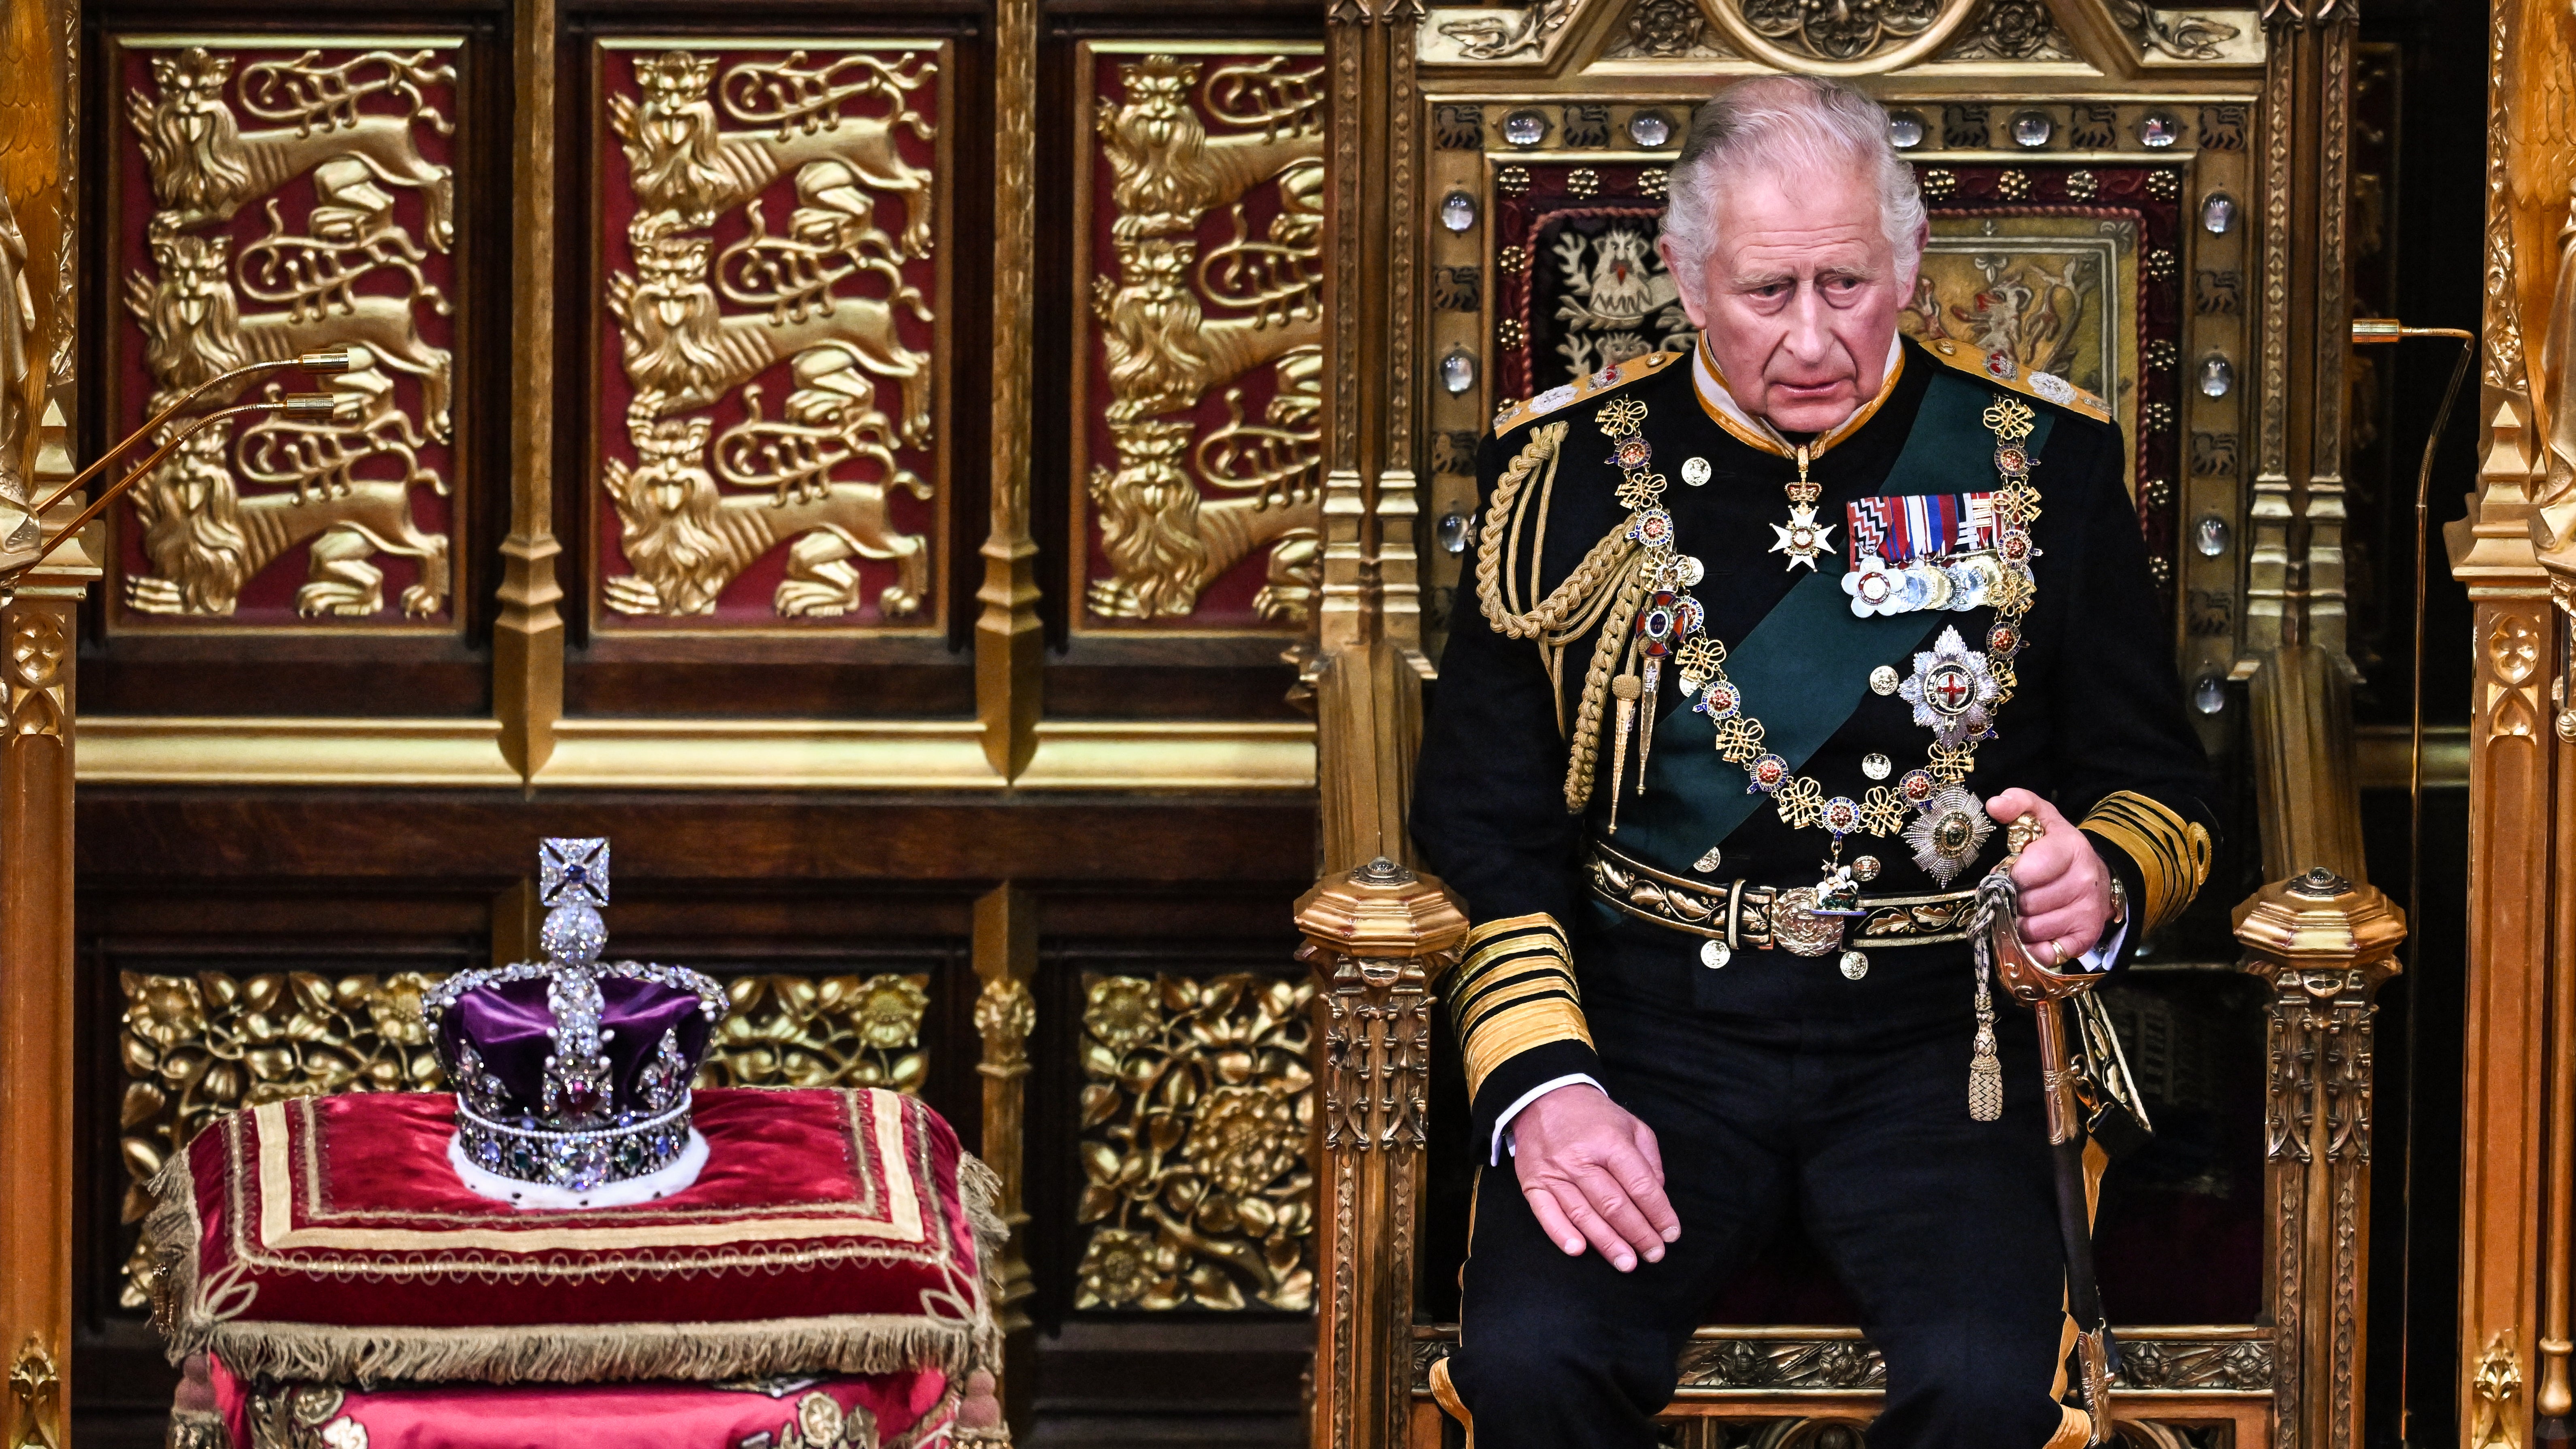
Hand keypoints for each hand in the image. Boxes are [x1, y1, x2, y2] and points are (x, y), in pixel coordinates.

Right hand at [1510, 1083, 1680, 1271]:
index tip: (1671, 1234)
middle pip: (1614, 1205)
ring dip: (1607, 1243)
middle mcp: (1581, 1158)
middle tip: (1655, 1255)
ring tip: (1627, 1263)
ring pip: (1583, 1214)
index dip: (1659, 1213)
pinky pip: (1546, 1213)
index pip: (1640, 1185)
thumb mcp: (1631, 1125)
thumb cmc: (1592, 1116)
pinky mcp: (1533, 1182)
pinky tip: (1578, 1250)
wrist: (1542, 1096)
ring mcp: (1554, 1172)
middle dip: (1638, 1234)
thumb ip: (1649, 1160)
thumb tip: (1657, 1195)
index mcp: (1609, 1141)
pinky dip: (1561, 1233)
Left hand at [1983, 788, 2113, 965]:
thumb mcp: (2042, 818)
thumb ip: (2019, 803)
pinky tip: (2030, 934)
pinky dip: (2030, 948)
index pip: (2026, 871)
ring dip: (2016, 923)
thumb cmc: (2059, 849)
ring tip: (2021, 910)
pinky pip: (2046, 952)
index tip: (2006, 873)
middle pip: (2024, 903)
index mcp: (2071, 849)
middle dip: (2009, 900)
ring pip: (2031, 929)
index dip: (2008, 876)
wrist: (2097, 877)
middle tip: (2012, 894)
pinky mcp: (2086, 937)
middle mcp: (2084, 882)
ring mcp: (2088, 912)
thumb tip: (1995, 803)